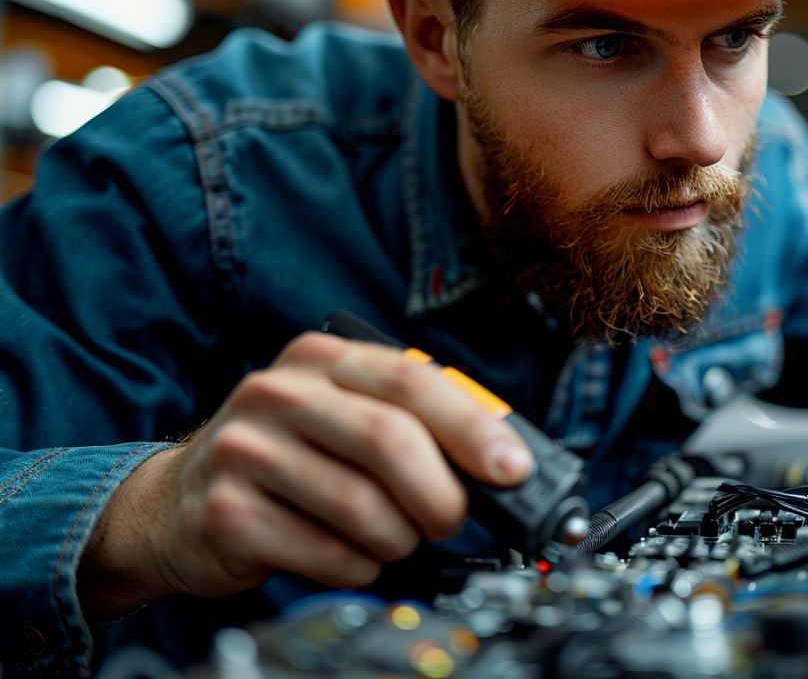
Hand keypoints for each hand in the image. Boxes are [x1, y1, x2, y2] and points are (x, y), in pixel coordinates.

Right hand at [79, 331, 532, 616]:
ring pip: (361, 505)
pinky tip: (352, 556)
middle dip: (441, 494)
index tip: (511, 468)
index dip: (472, 426)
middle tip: (451, 520)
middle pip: (389, 439)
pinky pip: (327, 552)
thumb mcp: (341, 416)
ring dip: (399, 538)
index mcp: (321, 360)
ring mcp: (246, 450)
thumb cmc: (287, 457)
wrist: (176, 503)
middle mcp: (278, 393)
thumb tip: (498, 459)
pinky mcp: (228, 512)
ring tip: (395, 539)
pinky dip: (359, 566)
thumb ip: (411, 423)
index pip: (412, 380)